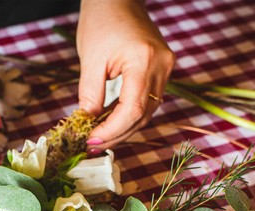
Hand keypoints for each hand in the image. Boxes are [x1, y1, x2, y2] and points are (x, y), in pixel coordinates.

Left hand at [77, 0, 174, 148]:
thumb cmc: (101, 20)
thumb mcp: (90, 59)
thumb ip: (90, 94)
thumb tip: (88, 124)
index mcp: (145, 60)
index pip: (132, 110)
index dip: (112, 131)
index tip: (91, 141)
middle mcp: (162, 67)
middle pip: (142, 116)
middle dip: (116, 134)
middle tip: (92, 145)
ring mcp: (166, 70)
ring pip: (146, 113)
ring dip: (122, 129)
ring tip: (99, 137)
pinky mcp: (162, 72)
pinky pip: (147, 103)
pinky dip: (128, 116)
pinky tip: (111, 123)